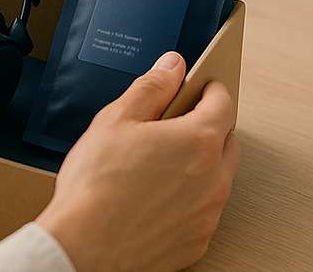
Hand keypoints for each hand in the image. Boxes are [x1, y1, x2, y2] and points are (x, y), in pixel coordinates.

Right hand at [35, 52, 239, 271]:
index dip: (210, 89)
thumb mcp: (116, 120)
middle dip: (208, 127)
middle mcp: (213, 178)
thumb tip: (171, 66)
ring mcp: (208, 213)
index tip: (202, 86)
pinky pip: (204, 211)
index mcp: (197, 141)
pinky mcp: (197, 241)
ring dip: (200, 165)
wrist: (85, 246)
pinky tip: (155, 197)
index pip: (223, 103)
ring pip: (217, 178)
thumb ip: (151, 87)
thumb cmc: (96, 187)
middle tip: (175, 124)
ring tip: (158, 164)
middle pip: (226, 141)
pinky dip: (189, 199)